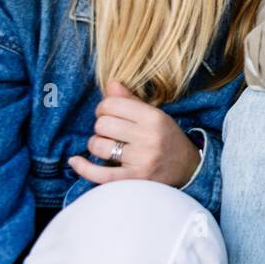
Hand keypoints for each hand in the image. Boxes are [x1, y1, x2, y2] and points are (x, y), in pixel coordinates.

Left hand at [66, 81, 201, 187]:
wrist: (189, 169)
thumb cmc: (167, 138)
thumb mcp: (154, 115)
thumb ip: (130, 101)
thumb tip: (110, 83)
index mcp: (153, 118)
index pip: (112, 104)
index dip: (104, 107)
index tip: (108, 114)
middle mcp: (148, 138)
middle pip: (102, 125)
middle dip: (101, 126)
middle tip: (109, 131)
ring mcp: (141, 161)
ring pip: (98, 146)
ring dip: (97, 145)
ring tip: (107, 146)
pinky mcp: (133, 180)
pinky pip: (99, 174)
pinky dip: (83, 167)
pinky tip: (75, 161)